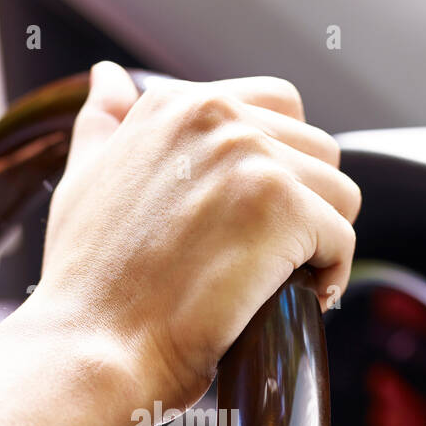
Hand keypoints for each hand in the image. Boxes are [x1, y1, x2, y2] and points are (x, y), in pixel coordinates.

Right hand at [37, 61, 359, 411]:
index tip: (251, 224)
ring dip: (320, 243)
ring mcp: (252, 158)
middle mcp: (216, 116)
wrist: (94, 347)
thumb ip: (104, 125)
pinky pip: (342, 238)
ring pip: (339, 193)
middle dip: (305, 208)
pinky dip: (330, 277)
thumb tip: (109, 77)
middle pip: (318, 151)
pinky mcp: (281, 208)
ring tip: (279, 283)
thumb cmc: (86, 283)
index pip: (278, 109)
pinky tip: (295, 303)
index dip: (278, 172)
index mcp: (174, 104)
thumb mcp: (83, 182)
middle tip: (266, 262)